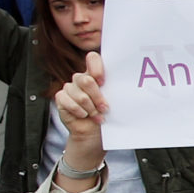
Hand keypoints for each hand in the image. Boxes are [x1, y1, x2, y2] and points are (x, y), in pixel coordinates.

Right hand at [51, 54, 111, 172]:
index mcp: (95, 75)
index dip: (96, 67)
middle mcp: (81, 79)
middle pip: (85, 79)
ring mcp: (70, 88)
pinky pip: (66, 100)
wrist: (94, 134)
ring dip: (90, 107)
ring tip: (96, 115)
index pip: (92, 58)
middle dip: (97, 96)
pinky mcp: (61, 98)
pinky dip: (78, 110)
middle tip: (105, 108)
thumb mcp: (113, 101)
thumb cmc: (106, 115)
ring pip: (78, 92)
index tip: (103, 81)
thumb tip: (132, 81)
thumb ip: (114, 89)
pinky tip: (84, 116)